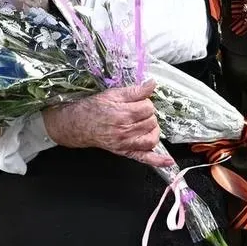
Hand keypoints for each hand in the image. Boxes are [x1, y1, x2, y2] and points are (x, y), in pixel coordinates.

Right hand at [42, 81, 172, 167]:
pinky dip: (158, 161)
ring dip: (153, 129)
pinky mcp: (125, 152)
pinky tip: (168, 161)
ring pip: (153, 137)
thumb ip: (134, 91)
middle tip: (136, 110)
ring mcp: (126, 144)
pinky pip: (145, 159)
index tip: (138, 101)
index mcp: (123, 114)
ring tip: (145, 123)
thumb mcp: (112, 94)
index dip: (145, 102)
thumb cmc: (92, 108)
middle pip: (152, 121)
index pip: (148, 107)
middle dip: (147, 114)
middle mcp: (126, 131)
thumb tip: (151, 84)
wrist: (78, 124)